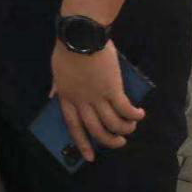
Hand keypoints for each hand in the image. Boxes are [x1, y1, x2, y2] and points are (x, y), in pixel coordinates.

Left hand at [50, 41, 144, 161]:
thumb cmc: (67, 49)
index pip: (73, 125)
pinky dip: (134, 114)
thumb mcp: (57, 70)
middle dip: (108, 141)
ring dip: (124, 130)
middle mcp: (81, 101)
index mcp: (66, 96)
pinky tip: (140, 114)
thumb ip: (58, 86)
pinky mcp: (112, 89)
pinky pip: (125, 109)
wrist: (80, 35)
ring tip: (131, 128)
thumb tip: (52, 96)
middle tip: (119, 143)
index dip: (81, 142)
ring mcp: (97, 96)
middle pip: (95, 129)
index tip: (88, 157)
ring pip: (112, 124)